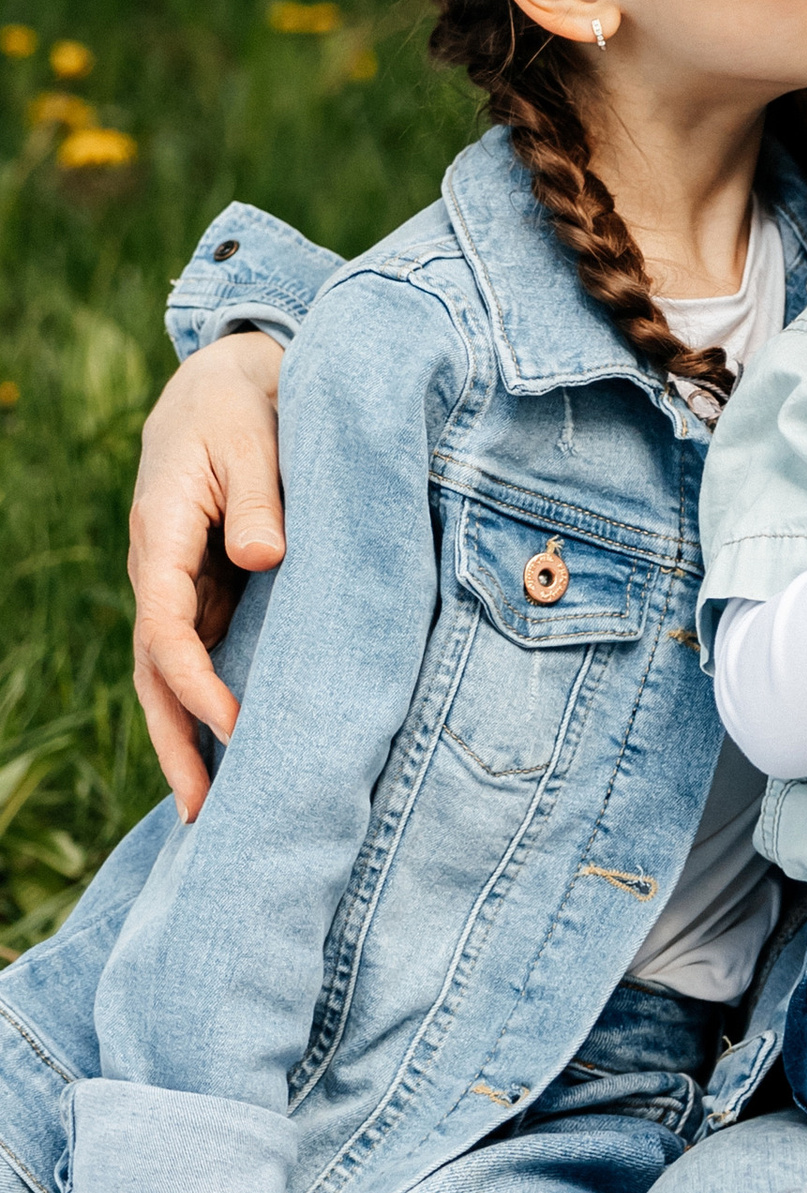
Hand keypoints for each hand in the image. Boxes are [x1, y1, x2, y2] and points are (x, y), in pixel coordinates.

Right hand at [129, 330, 286, 815]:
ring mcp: (180, 581)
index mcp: (162, 537)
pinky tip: (233, 746)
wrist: (224, 378)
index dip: (196, 686)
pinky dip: (208, 701)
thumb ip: (258, 498)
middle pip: (156, 670)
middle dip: (175, 741)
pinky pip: (200, 652)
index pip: (166, 630)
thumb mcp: (253, 437)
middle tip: (202, 814)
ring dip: (188, 735)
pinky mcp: (207, 584)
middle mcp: (160, 569)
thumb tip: (264, 561)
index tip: (233, 729)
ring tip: (212, 807)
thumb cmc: (243, 403)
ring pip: (173, 671)